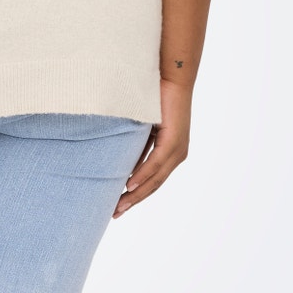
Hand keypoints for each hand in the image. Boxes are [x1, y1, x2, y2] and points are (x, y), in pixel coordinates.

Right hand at [113, 78, 191, 217]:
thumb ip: (136, 144)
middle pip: (153, 185)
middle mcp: (177, 155)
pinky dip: (142, 175)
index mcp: (171, 153)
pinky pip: (156, 163)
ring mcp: (177, 149)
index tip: (119, 207)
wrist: (171, 78)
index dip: (136, 196)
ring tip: (119, 205)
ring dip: (136, 193)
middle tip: (115, 214)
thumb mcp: (143, 127)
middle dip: (133, 201)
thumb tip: (118, 159)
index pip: (152, 181)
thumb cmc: (156, 98)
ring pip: (155, 178)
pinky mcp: (174, 140)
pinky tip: (129, 185)